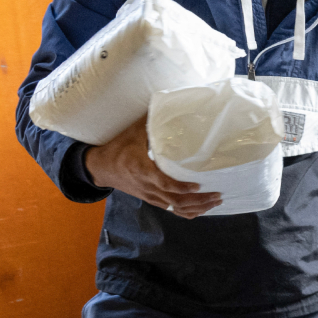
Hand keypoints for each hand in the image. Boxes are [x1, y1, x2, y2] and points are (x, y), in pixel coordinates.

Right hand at [82, 116, 222, 217]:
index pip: (164, 184)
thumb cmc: (117, 148)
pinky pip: (171, 210)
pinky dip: (188, 212)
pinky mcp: (152, 200)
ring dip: (197, 208)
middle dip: (198, 201)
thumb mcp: (132, 132)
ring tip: (215, 201)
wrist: (100, 168)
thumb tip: (169, 105)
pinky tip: (202, 208)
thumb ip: (150, 122)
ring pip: (175, 208)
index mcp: (142, 169)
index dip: (181, 187)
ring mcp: (150, 196)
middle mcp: (147, 186)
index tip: (197, 186)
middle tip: (217, 194)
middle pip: (175, 201)